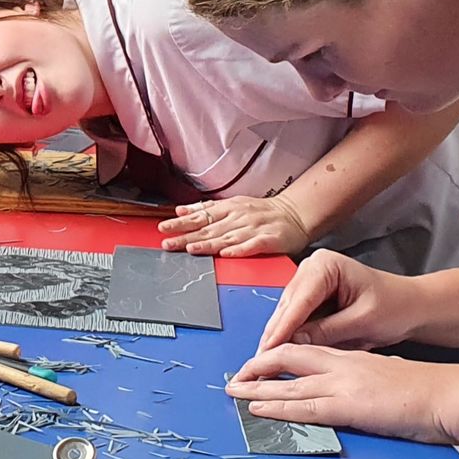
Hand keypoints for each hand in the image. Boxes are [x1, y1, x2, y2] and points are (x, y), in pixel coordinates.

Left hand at [159, 195, 307, 255]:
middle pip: (208, 229)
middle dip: (186, 237)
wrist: (295, 214)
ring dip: (207, 244)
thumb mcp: (232, 204)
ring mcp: (253, 229)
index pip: (200, 217)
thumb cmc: (262, 211)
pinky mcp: (268, 240)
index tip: (164, 228)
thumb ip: (206, 208)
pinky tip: (227, 254)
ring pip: (226, 237)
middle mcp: (238, 218)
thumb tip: (181, 210)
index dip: (181, 223)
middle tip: (167, 243)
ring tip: (190, 249)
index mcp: (229, 209)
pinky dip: (239, 249)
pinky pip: (252, 245)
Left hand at [227, 345, 458, 446]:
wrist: (449, 395)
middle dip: (260, 367)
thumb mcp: (392, 378)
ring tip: (233, 390)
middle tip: (236, 375)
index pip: (308, 351)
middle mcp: (343, 365)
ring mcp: (343, 384)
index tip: (263, 363)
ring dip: (257, 388)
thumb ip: (370, 381)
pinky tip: (256, 407)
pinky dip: (276, 408)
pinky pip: (303, 407)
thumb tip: (361, 393)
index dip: (282, 356)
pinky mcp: (347, 406)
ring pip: (289, 384)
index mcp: (354, 358)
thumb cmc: (430, 391)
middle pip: (290, 359)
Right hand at [251, 250, 443, 354]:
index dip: (282, 329)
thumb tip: (293, 343)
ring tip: (264, 364)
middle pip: (287, 307)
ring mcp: (309, 281)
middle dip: (275, 335)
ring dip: (278, 338)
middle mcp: (312, 268)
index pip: (299, 300)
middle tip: (259, 364)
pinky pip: (295, 318)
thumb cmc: (395, 307)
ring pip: (286, 314)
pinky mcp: (310, 296)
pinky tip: (280, 355)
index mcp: (326, 265)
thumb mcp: (362, 322)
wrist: (410, 306)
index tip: (267, 351)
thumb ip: (327, 331)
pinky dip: (289, 336)